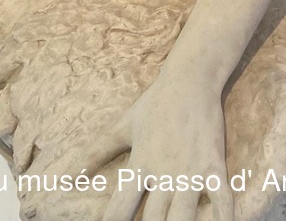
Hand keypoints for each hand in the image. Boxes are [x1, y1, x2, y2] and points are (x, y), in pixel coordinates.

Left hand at [87, 78, 232, 220]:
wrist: (191, 79)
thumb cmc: (154, 104)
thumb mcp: (122, 128)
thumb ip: (93, 154)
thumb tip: (63, 179)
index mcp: (140, 164)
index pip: (119, 210)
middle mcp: (164, 173)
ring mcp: (192, 172)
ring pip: (184, 219)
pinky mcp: (215, 167)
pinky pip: (223, 202)